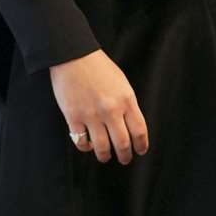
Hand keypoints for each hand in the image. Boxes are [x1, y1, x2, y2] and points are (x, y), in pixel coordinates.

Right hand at [50, 50, 148, 165]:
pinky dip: (86, 147)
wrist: (73, 56)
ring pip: (102, 147)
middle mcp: (110, 110)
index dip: (142, 145)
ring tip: (105, 157)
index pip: (139, 130)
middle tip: (125, 159)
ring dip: (105, 156)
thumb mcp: (121, 83)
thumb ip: (126, 104)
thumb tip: (129, 125)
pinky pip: (81, 141)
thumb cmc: (98, 67)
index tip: (141, 150)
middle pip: (122, 143)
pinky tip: (88, 145)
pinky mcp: (73, 117)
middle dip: (125, 156)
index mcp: (126, 100)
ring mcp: (91, 115)